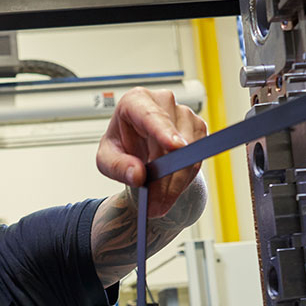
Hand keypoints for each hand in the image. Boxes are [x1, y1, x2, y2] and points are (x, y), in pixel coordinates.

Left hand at [96, 87, 207, 217]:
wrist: (139, 151)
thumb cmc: (121, 147)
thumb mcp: (106, 159)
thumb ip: (117, 166)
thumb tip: (138, 175)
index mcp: (136, 100)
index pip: (151, 114)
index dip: (164, 131)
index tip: (175, 147)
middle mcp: (163, 101)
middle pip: (172, 140)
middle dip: (165, 177)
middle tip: (156, 205)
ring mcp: (185, 114)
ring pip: (188, 153)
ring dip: (175, 184)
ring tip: (159, 204)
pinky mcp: (198, 129)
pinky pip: (196, 160)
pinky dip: (183, 181)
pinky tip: (170, 191)